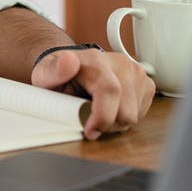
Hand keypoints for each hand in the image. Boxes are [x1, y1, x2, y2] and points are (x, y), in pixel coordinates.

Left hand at [31, 48, 155, 139]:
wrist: (70, 65)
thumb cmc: (58, 73)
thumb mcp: (45, 74)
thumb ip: (53, 71)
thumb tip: (68, 61)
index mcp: (96, 60)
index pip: (110, 90)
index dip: (103, 117)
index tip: (90, 130)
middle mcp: (120, 63)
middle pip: (126, 109)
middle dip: (107, 124)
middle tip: (90, 122)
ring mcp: (136, 72)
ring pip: (135, 114)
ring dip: (116, 121)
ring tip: (98, 111)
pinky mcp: (146, 82)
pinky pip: (142, 112)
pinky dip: (125, 116)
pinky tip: (111, 107)